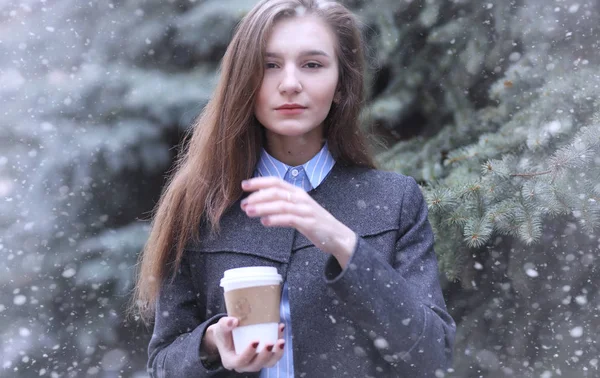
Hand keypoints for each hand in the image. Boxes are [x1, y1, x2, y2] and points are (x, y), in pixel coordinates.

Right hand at [203, 316, 285, 372]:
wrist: (228, 334)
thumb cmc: (224, 332)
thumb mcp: (220, 327)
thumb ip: (225, 324)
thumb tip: (234, 321)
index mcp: (231, 360)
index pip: (240, 361)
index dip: (248, 353)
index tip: (255, 341)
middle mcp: (243, 365)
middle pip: (256, 365)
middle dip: (265, 355)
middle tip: (271, 342)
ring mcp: (254, 363)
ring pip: (267, 363)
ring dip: (276, 354)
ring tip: (281, 341)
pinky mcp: (263, 358)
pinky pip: (273, 356)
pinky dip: (279, 346)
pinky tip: (281, 331)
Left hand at [241, 177, 356, 267]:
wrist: (336, 235)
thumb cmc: (314, 221)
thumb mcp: (298, 208)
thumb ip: (282, 204)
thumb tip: (259, 202)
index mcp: (297, 192)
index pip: (276, 182)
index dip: (259, 182)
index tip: (244, 185)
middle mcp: (301, 198)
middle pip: (276, 192)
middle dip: (257, 196)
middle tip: (243, 203)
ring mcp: (305, 210)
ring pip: (281, 204)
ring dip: (262, 207)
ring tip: (248, 212)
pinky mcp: (309, 223)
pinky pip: (289, 219)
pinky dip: (275, 219)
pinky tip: (264, 222)